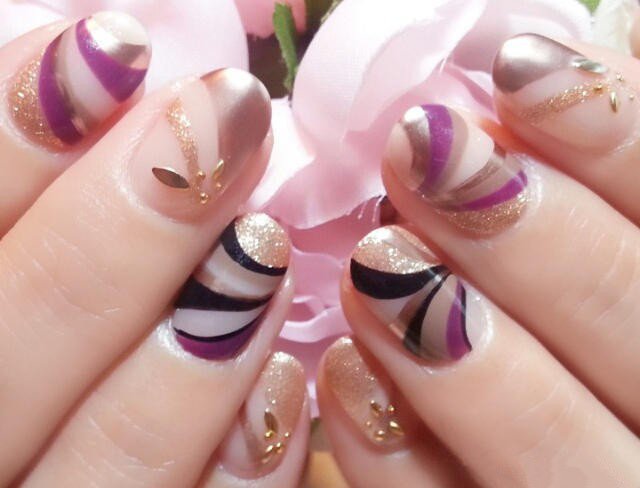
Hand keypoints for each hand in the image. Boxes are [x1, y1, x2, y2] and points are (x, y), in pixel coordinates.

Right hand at [0, 13, 307, 486]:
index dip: (4, 138)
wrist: (42, 439)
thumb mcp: (12, 261)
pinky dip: (244, 462)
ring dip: (199, 343)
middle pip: (14, 344)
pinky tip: (280, 380)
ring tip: (263, 241)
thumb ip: (28, 207)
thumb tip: (88, 76)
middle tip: (225, 117)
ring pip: (116, 456)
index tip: (113, 50)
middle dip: (126, 225)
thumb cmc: (30, 318)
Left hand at [317, 34, 639, 487]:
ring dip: (454, 350)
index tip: (521, 69)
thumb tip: (566, 58)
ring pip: (550, 453)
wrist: (573, 427)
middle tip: (420, 152)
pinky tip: (343, 375)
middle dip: (525, 235)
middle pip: (631, 325)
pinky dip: (394, 456)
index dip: (626, 140)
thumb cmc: (587, 303)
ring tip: (377, 261)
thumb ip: (609, 177)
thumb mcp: (615, 237)